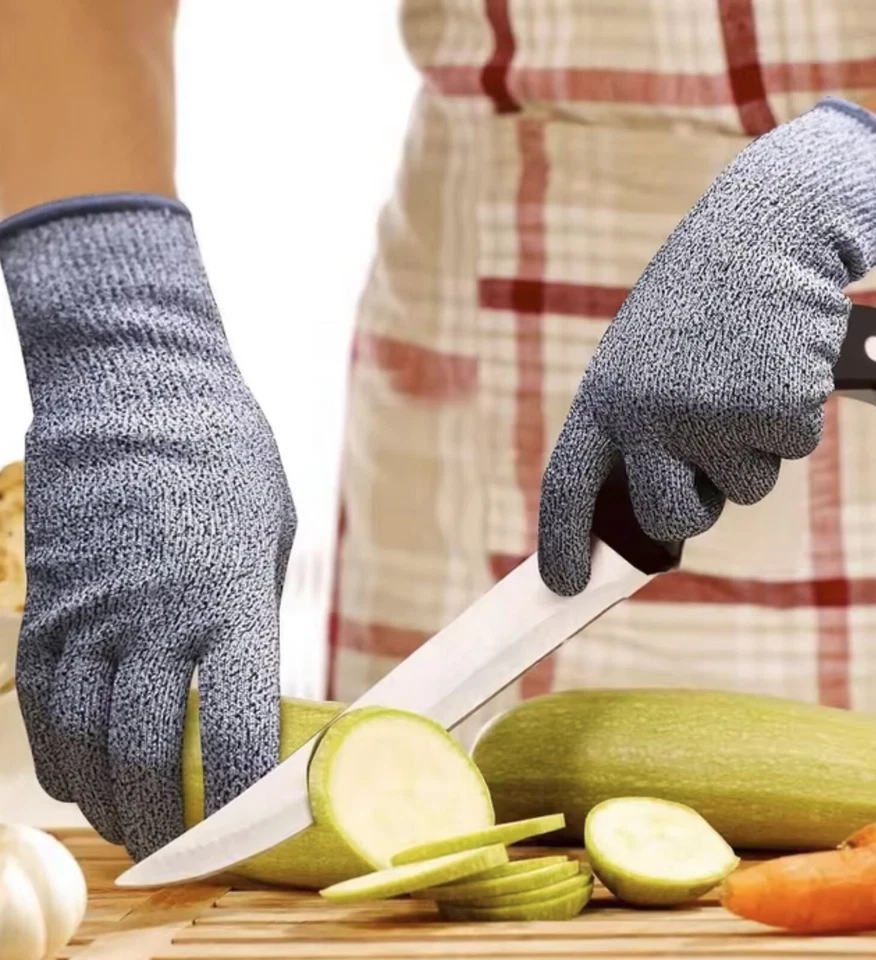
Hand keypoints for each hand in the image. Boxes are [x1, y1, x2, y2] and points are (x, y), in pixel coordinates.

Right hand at [0, 196, 295, 859]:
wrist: (134, 383)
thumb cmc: (223, 453)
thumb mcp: (267, 532)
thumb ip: (251, 614)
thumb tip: (247, 679)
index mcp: (228, 603)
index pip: (232, 731)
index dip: (238, 796)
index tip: (249, 823)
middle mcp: (153, 621)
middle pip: (147, 757)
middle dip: (167, 817)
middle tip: (185, 842)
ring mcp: (89, 615)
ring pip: (84, 744)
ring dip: (109, 797)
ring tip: (135, 821)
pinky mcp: (45, 603)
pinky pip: (42, 702)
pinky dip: (61, 751)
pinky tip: (83, 770)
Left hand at [538, 97, 875, 596]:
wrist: (764, 233)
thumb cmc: (698, 309)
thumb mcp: (642, 362)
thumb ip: (637, 434)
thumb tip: (653, 521)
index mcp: (603, 397)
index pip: (567, 486)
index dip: (561, 541)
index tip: (563, 587)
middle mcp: (648, 413)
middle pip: (668, 517)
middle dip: (693, 507)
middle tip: (707, 461)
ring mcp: (710, 414)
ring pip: (742, 488)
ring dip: (750, 448)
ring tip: (741, 378)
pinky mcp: (774, 408)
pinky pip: (789, 451)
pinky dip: (791, 420)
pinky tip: (776, 365)